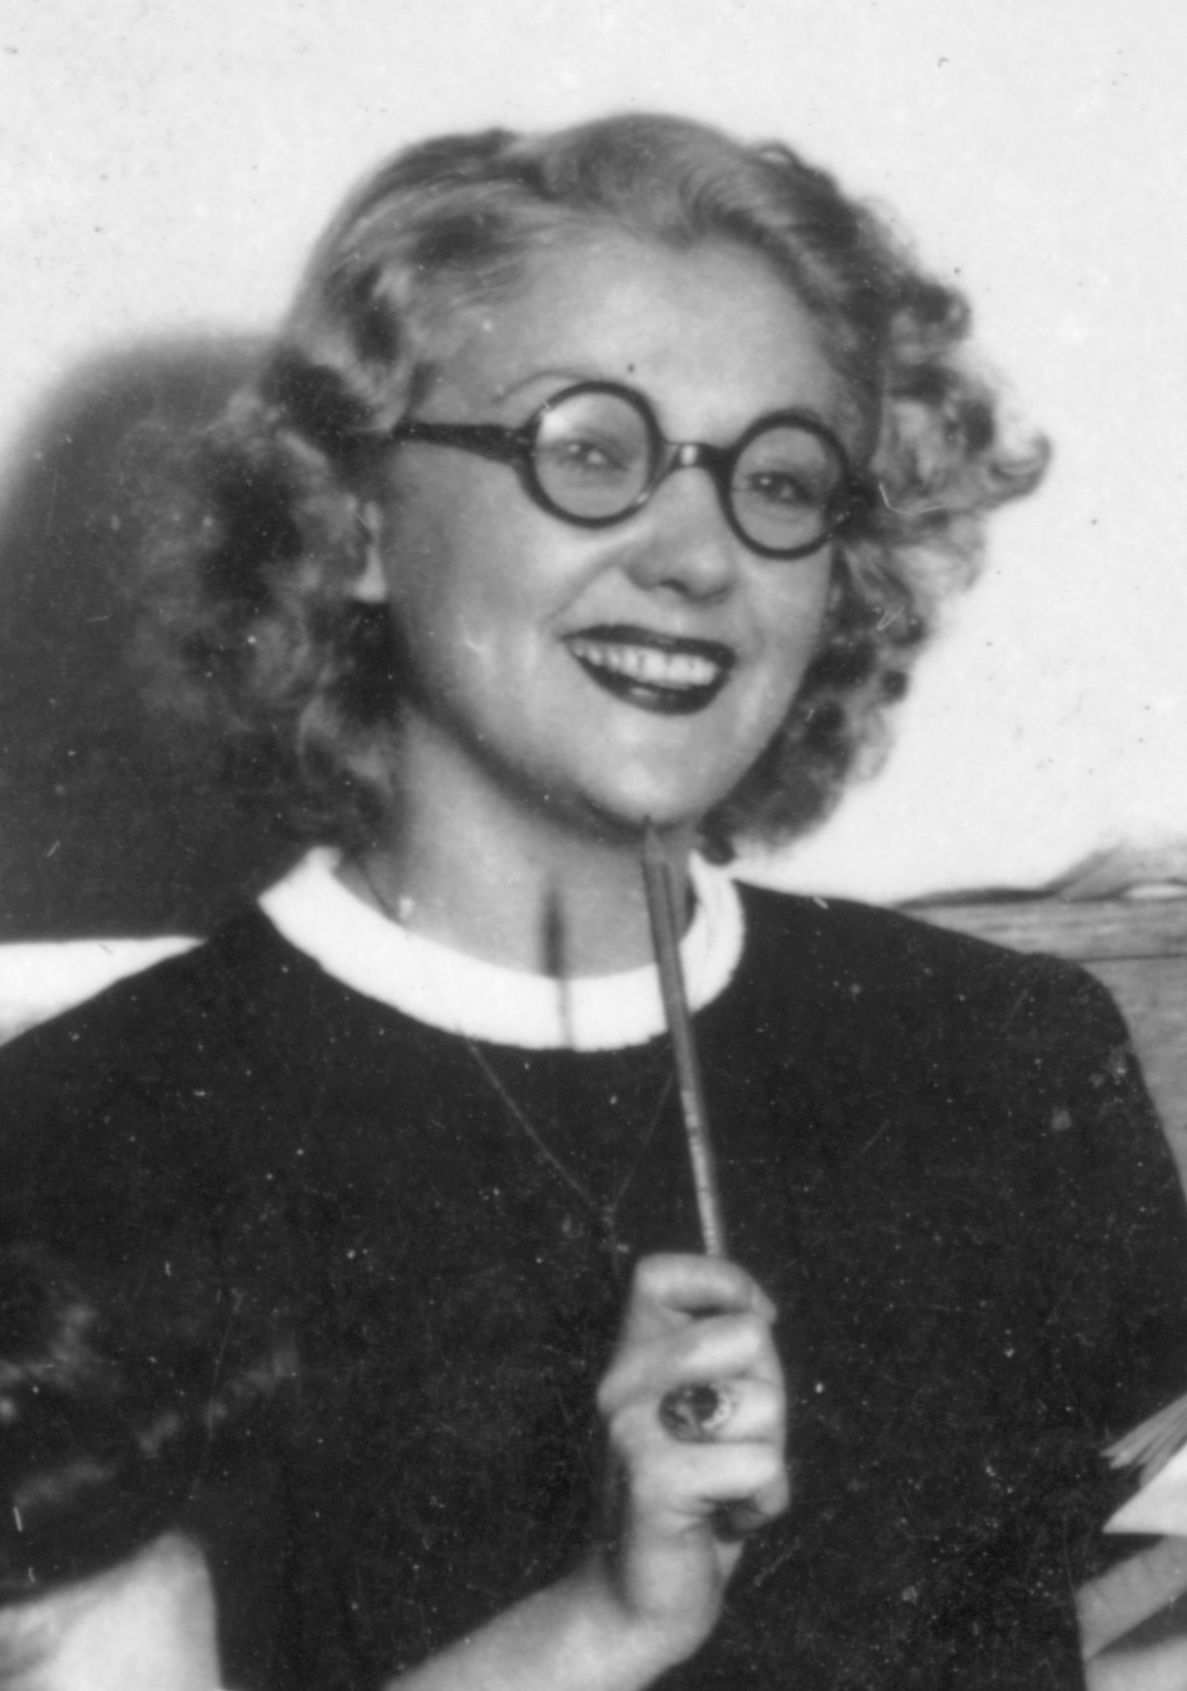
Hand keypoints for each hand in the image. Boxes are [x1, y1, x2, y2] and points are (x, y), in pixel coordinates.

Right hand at [589, 1253, 788, 1669]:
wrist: (634, 1602)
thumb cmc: (691, 1501)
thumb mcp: (706, 1412)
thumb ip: (723, 1360)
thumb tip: (760, 1312)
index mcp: (630, 1355)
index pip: (660, 1273)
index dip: (722, 1282)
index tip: (753, 1324)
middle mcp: (621, 1382)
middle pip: (746, 1334)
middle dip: (770, 1394)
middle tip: (735, 1443)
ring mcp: (631, 1428)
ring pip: (765, 1403)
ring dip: (770, 1458)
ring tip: (727, 1486)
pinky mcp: (654, 1479)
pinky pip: (761, 1467)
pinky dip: (764, 1502)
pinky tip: (727, 1520)